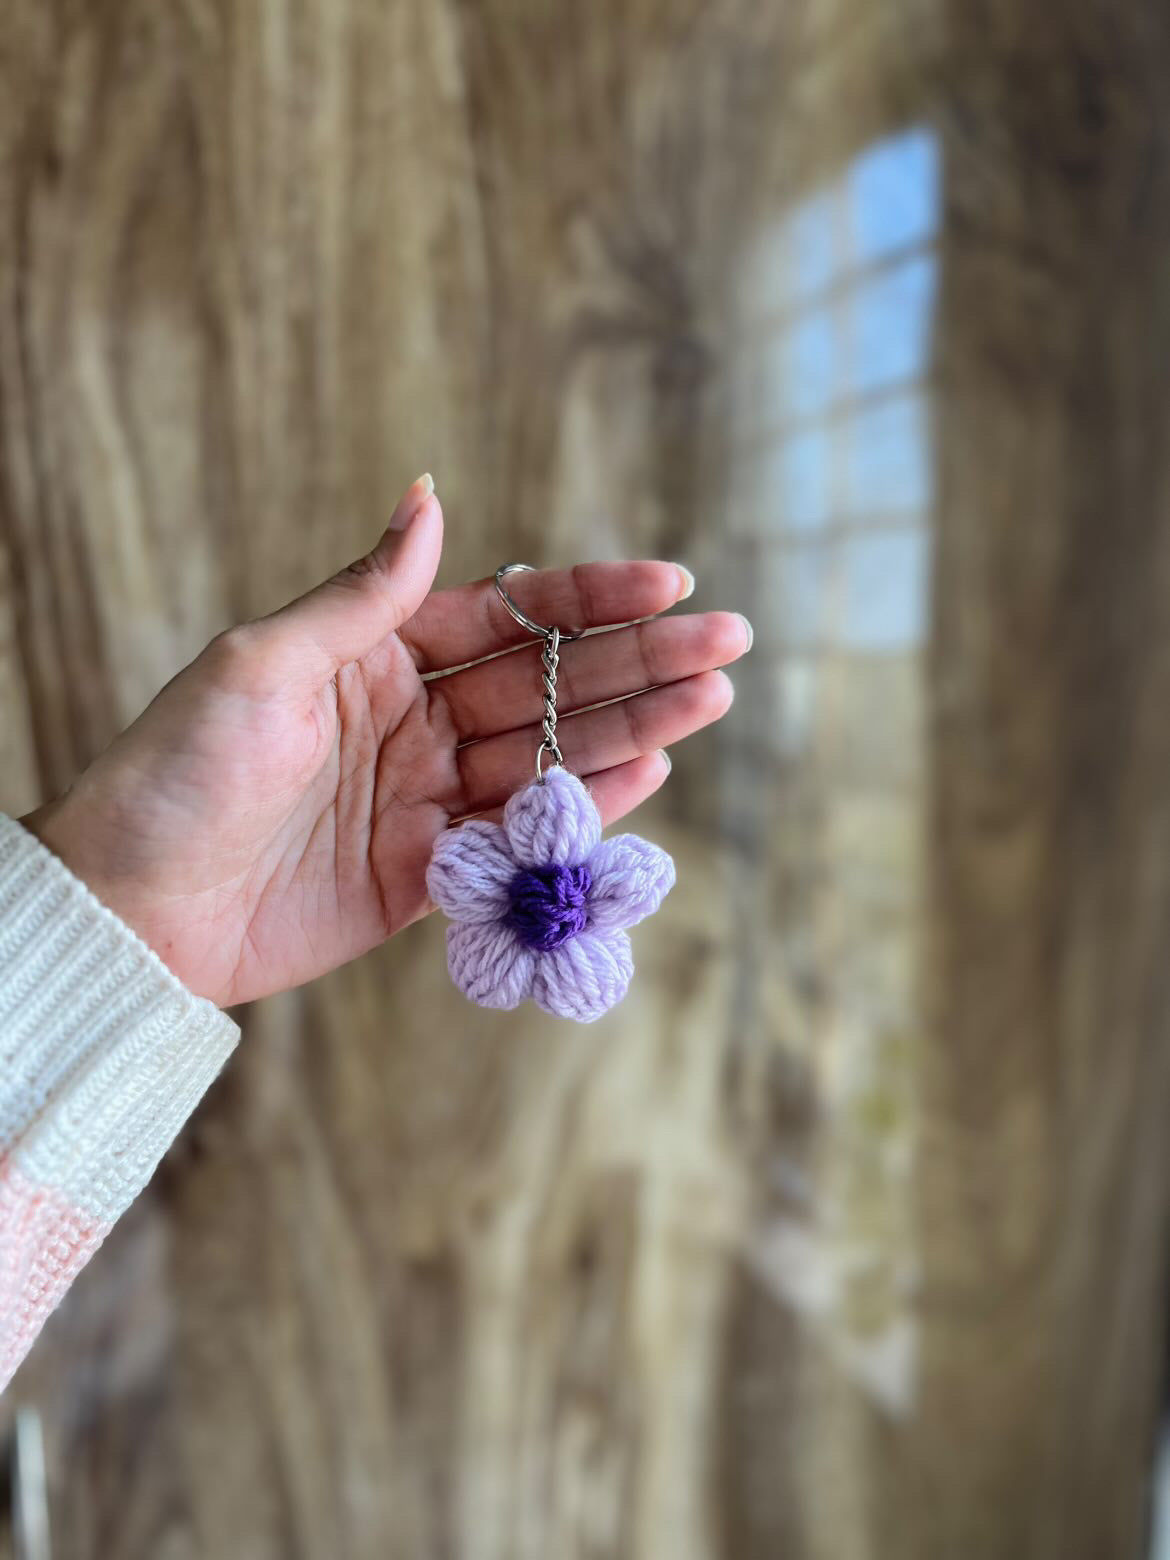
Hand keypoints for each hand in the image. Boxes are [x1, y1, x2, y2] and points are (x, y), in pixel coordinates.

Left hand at [22, 476, 748, 1005]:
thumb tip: (428, 495)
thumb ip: (362, 596)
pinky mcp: (429, 873)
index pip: (507, 615)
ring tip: (712, 700)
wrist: (132, 910)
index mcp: (377, 654)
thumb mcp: (261, 666)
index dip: (590, 597)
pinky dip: (583, 807)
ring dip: (633, 729)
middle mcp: (414, 719)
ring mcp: (426, 797)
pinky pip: (521, 833)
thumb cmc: (177, 773)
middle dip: (640, 660)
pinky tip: (648, 774)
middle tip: (728, 642)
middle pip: (549, 682)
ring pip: (549, 754)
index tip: (669, 580)